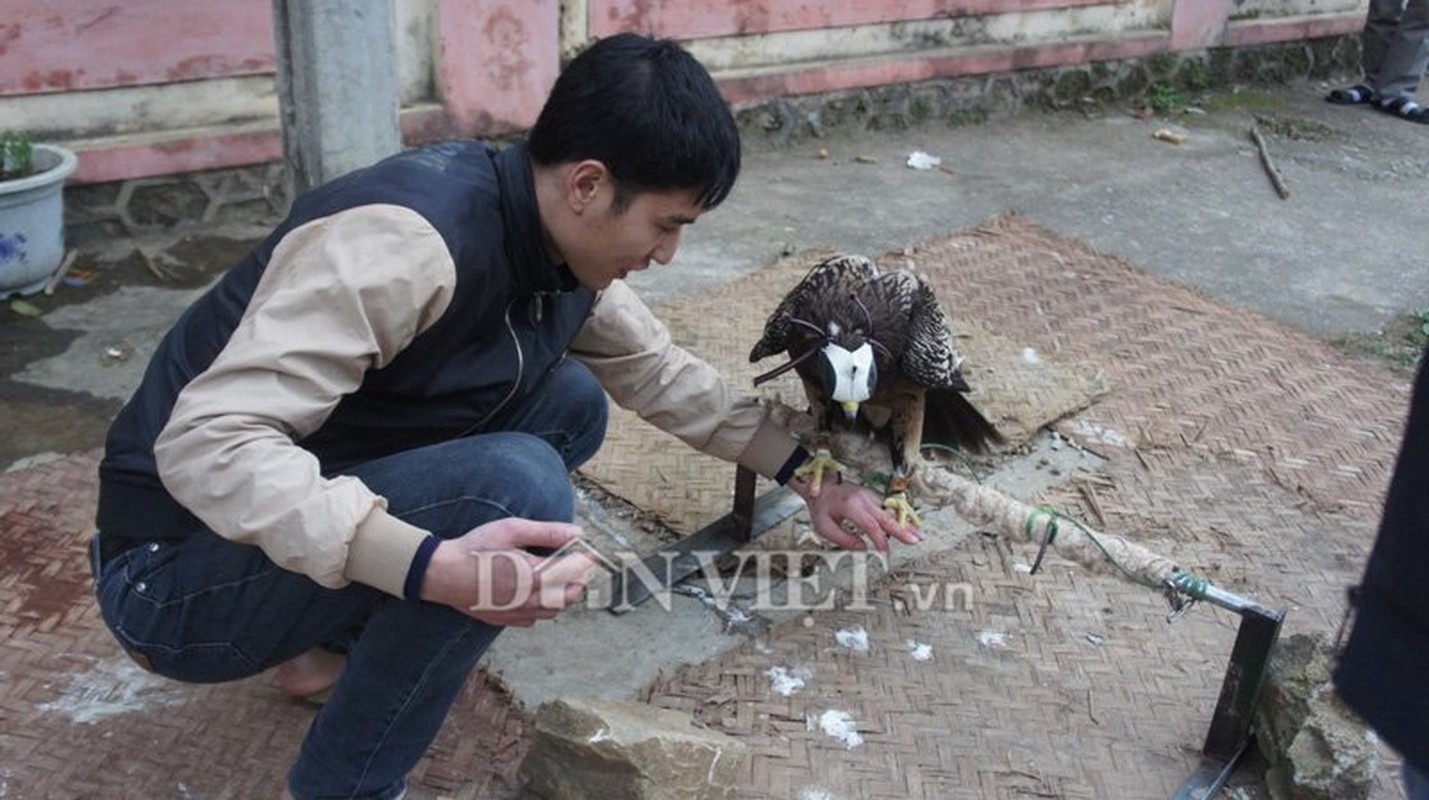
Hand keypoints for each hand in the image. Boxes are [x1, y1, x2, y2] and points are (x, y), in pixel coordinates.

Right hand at [420, 517, 595, 626]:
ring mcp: (518, 613)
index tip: (588, 553)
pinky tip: (534, 594)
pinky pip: (534, 619)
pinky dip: (541, 608)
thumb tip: (577, 533)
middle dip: (578, 581)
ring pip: (554, 611)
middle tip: (577, 567)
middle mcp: (531, 599)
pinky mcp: (505, 620)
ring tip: (559, 580)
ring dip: (562, 597)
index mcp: (536, 576)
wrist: (442, 574)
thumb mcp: (512, 530)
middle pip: (570, 596)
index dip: (586, 562)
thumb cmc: (476, 549)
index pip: (575, 572)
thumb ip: (547, 532)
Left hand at [788, 477, 923, 552]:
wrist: (821, 486)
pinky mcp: (873, 497)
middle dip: (902, 530)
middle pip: (886, 517)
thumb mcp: (824, 527)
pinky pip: (889, 509)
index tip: (886, 553)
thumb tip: (862, 550)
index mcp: (851, 506)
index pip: (870, 525)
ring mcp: (870, 496)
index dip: (880, 540)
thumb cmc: (821, 507)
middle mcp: (864, 499)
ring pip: (892, 512)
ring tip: (919, 535)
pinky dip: (901, 518)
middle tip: (915, 541)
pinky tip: (910, 526)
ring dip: (906, 524)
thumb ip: (843, 539)